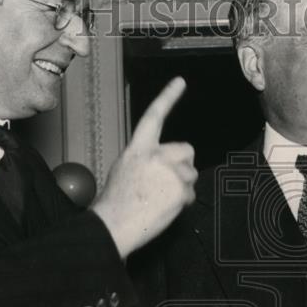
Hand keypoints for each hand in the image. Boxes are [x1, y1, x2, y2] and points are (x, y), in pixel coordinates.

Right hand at [91, 77, 196, 257]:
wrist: (115, 225)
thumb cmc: (116, 202)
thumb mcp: (125, 169)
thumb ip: (146, 160)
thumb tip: (162, 164)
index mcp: (138, 148)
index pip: (154, 116)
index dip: (168, 97)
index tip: (180, 82)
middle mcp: (157, 155)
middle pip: (186, 151)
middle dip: (181, 165)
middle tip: (164, 183)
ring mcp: (171, 171)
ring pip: (191, 174)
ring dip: (181, 186)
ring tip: (159, 198)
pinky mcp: (182, 189)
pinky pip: (191, 194)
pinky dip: (182, 202)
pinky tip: (164, 208)